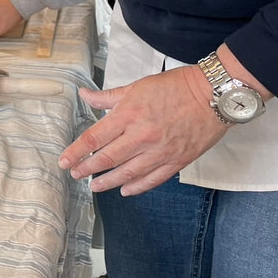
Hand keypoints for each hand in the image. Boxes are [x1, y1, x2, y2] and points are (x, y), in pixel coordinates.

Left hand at [59, 65, 227, 195]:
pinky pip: (153, 179)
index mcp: (128, 115)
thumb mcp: (136, 87)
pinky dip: (137, 187)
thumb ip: (108, 97)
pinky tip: (126, 190)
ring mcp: (160, 151)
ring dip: (108, 182)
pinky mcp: (177, 160)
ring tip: (94, 186)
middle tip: (75, 175)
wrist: (213, 94)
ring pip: (127, 173)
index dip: (75, 152)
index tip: (64, 161)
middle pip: (106, 159)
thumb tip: (84, 95)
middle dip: (87, 169)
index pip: (93, 138)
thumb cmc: (175, 87)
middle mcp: (141, 136)